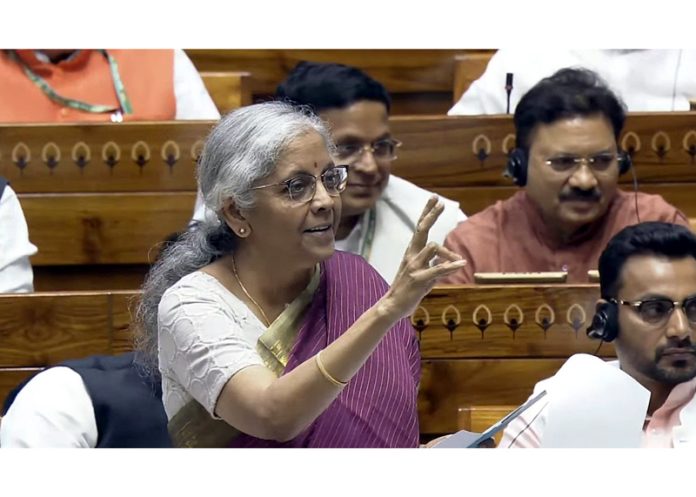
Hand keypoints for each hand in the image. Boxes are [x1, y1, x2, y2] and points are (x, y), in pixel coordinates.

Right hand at [380, 196, 465, 318]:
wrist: (392, 306)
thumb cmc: (408, 290)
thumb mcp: (422, 274)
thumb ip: (433, 264)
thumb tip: (443, 258)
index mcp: (411, 252)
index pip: (419, 228)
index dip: (427, 213)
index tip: (435, 199)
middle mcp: (411, 256)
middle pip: (421, 229)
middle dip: (431, 215)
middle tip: (440, 203)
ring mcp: (414, 266)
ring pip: (432, 247)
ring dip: (448, 254)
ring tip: (459, 262)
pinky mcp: (419, 279)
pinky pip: (437, 269)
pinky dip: (450, 266)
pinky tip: (461, 264)